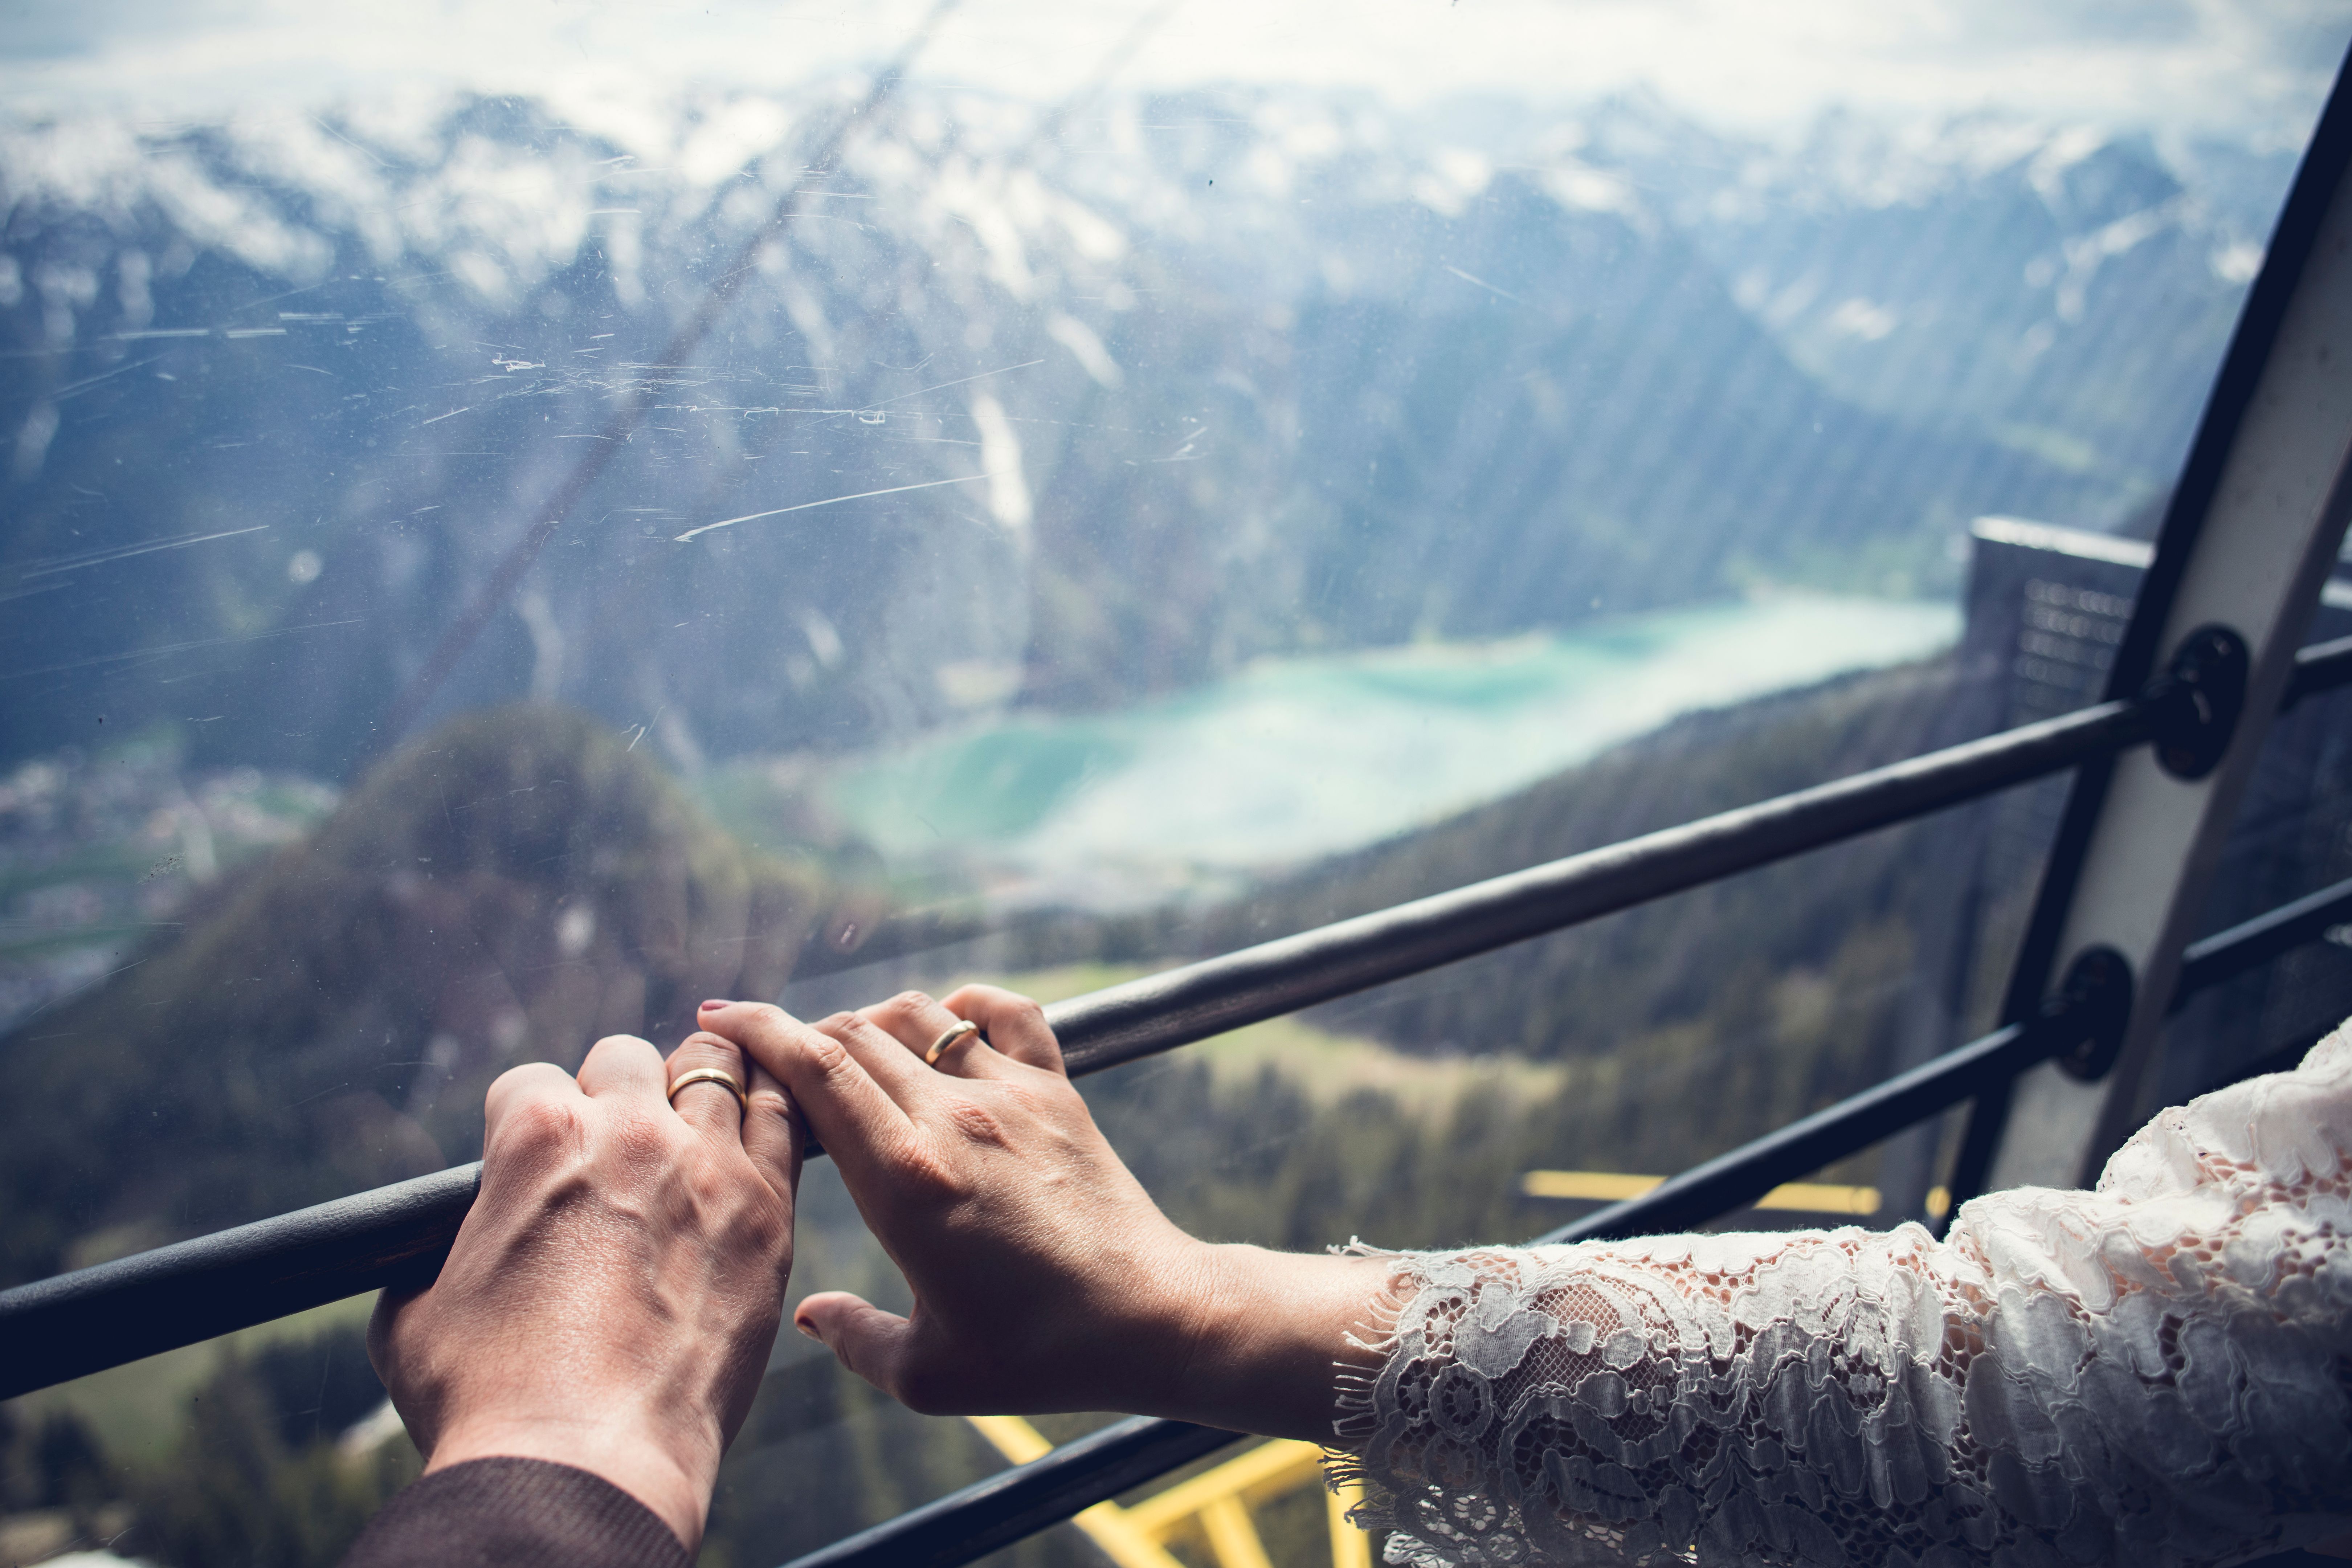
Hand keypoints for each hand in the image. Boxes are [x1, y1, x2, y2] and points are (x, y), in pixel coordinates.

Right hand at [368, 1030, 800, 1548]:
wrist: (585, 1465)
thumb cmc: (489, 1402)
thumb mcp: (414, 1314)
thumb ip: (432, 1259)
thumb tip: (437, 1259)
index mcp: (537, 1138)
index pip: (532, 1081)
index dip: (529, 1119)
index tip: (544, 1157)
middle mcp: (627, 1131)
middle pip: (625, 1060)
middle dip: (615, 1093)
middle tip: (619, 1146)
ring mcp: (706, 1166)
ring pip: (716, 1070)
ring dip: (695, 1090)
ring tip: (692, 1128)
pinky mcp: (768, 1212)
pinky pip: (784, 1119)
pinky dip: (771, 1109)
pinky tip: (762, 1125)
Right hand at [698, 990, 1385, 1441]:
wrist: (1152, 1317)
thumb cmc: (1038, 1355)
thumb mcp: (926, 1374)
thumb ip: (853, 1340)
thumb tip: (810, 1317)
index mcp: (904, 1178)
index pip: (815, 1069)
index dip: (759, 1032)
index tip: (721, 1018)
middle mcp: (952, 1118)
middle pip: (853, 1035)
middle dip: (798, 1033)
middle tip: (770, 1055)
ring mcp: (1009, 1097)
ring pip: (917, 1016)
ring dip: (869, 1022)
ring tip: (847, 1054)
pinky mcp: (1058, 1092)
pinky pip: (1006, 1014)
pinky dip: (964, 1005)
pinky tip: (945, 1025)